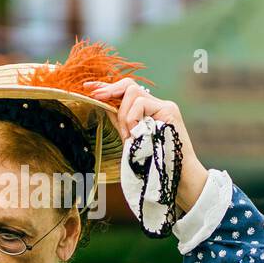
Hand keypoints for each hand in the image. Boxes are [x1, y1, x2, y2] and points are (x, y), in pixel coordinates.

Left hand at [85, 79, 208, 212]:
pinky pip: (141, 103)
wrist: (176, 177)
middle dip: (110, 90)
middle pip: (129, 85)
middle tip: (96, 97)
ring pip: (133, 93)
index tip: (87, 86)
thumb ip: (121, 122)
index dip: (106, 86)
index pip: (127, 91)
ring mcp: (164, 106)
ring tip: (128, 135)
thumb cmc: (154, 163)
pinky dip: (132, 118)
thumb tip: (104, 105)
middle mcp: (157, 105)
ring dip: (123, 114)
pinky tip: (136, 132)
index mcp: (148, 111)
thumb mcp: (131, 139)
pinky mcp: (169, 110)